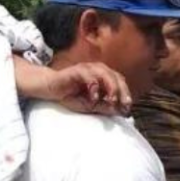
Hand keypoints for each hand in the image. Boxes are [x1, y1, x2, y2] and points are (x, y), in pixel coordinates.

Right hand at [14, 57, 132, 115]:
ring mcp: (88, 68)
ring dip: (111, 87)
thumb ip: (104, 106)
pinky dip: (93, 86)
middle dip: (122, 91)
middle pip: (116, 77)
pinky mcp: (77, 70)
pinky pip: (88, 76)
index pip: (120, 82)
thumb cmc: (71, 96)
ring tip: (112, 101)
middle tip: (124, 104)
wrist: (51, 89)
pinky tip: (94, 97)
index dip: (126, 94)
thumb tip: (120, 111)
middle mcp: (98, 70)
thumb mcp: (90, 105)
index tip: (128, 108)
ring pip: (105, 74)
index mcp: (104, 76)